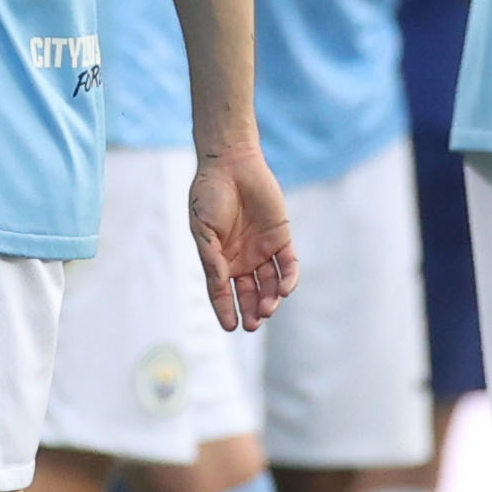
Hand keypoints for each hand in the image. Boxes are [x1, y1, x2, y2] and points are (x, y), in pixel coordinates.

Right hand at [189, 145, 298, 331]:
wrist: (230, 165)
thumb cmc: (209, 194)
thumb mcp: (202, 228)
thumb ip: (211, 257)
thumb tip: (219, 285)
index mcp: (219, 257)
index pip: (222, 290)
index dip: (225, 309)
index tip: (230, 327)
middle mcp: (242, 258)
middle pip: (249, 292)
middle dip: (252, 310)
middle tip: (253, 325)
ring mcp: (263, 249)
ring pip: (270, 283)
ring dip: (270, 298)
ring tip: (267, 309)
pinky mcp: (282, 238)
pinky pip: (288, 265)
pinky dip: (288, 279)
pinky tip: (285, 290)